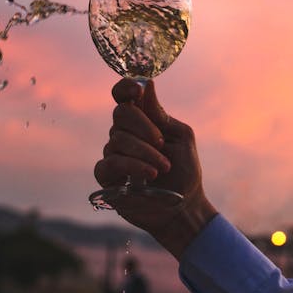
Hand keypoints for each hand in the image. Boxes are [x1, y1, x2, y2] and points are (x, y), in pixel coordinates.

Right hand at [94, 78, 216, 258]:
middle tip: (162, 143)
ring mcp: (114, 155)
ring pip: (117, 139)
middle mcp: (125, 135)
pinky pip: (110, 163)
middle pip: (120, 114)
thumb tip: (146, 85)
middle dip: (142, 125)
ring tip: (163, 167)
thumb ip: (161, 115)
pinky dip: (133, 166)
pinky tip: (150, 174)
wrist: (184, 206)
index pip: (123, 97)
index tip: (137, 90)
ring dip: (145, 152)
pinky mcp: (107, 178)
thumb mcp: (182, 138)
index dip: (125, 88)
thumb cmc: (185, 171)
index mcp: (142, 121)